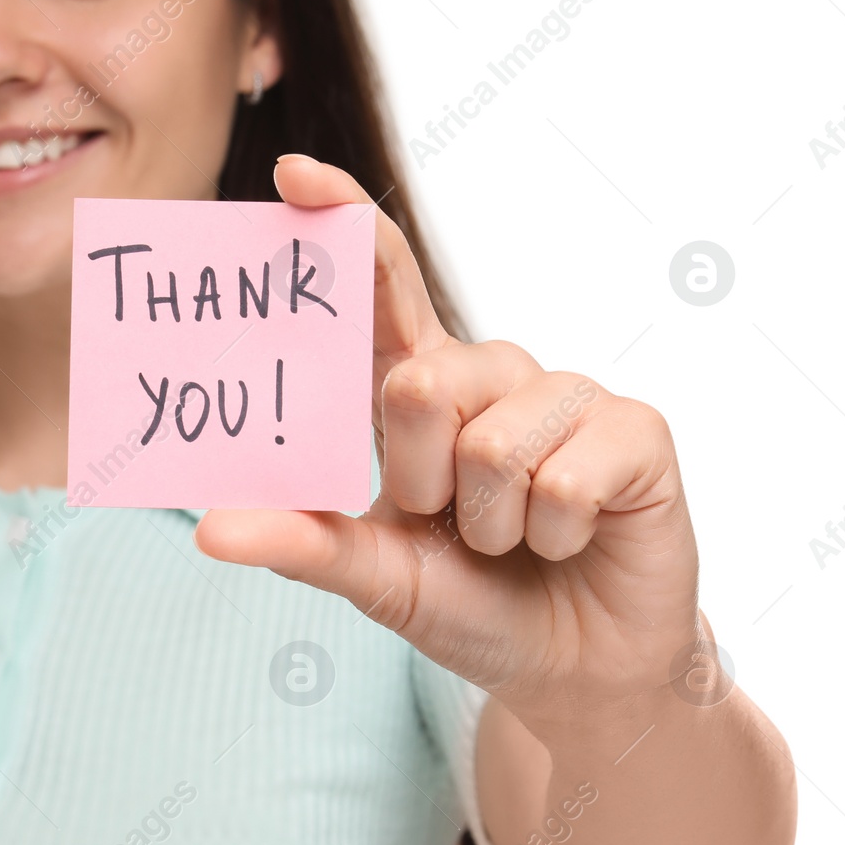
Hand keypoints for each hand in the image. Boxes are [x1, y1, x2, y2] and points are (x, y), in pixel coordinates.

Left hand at [194, 155, 703, 720]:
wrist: (573, 668)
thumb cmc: (471, 603)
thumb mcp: (376, 576)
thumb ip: (301, 544)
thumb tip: (207, 530)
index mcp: (421, 390)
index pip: (380, 291)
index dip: (343, 226)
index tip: (292, 176)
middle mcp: (491, 375)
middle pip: (421, 381)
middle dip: (420, 480)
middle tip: (448, 519)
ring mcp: (567, 395)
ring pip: (490, 442)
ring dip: (489, 524)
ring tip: (514, 539)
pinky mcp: (637, 430)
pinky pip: (563, 478)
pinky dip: (554, 535)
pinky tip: (572, 539)